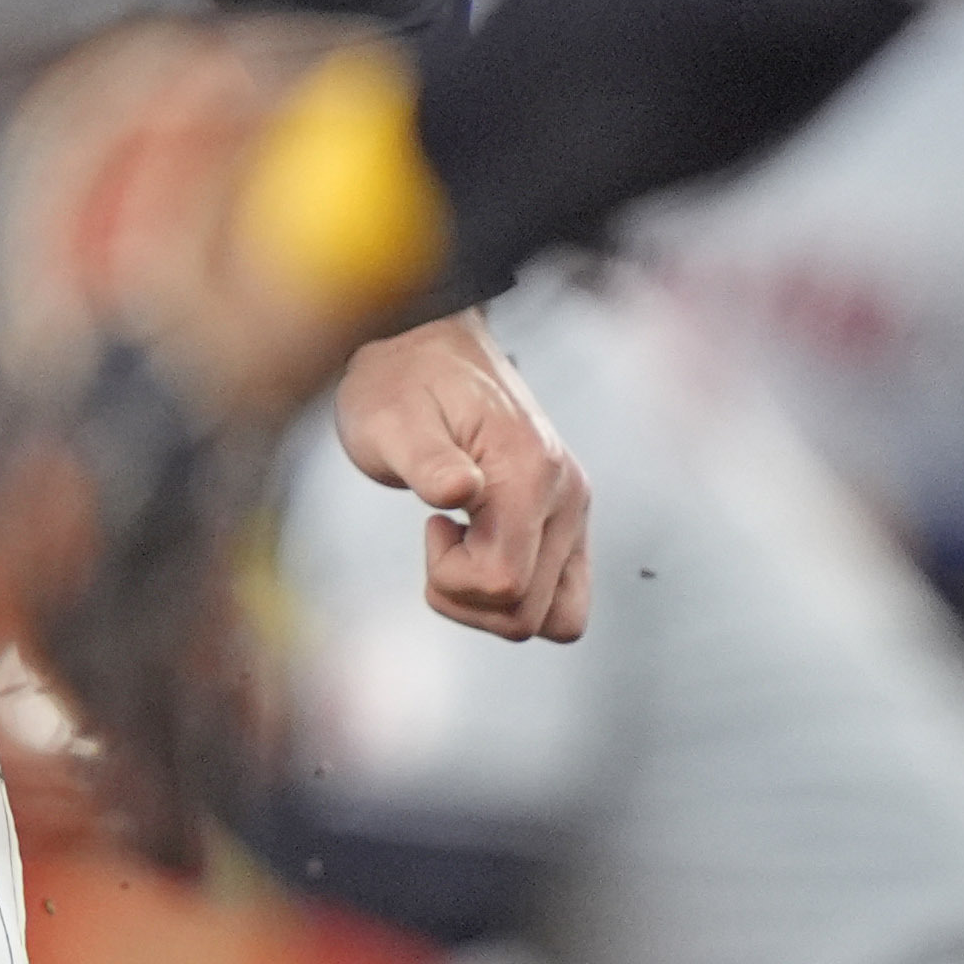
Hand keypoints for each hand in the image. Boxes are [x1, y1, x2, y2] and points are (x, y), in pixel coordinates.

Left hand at [336, 313, 590, 642]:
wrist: (428, 345)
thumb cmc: (401, 383)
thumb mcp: (390, 419)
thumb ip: (426, 460)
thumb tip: (461, 491)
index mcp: (529, 472)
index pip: (505, 582)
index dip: (451, 578)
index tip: (431, 524)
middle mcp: (567, 496)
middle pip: (529, 614)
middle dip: (466, 598)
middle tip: (438, 535)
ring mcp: (573, 511)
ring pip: (552, 618)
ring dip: (491, 604)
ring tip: (458, 544)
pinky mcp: (566, 521)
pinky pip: (559, 598)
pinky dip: (515, 595)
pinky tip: (479, 547)